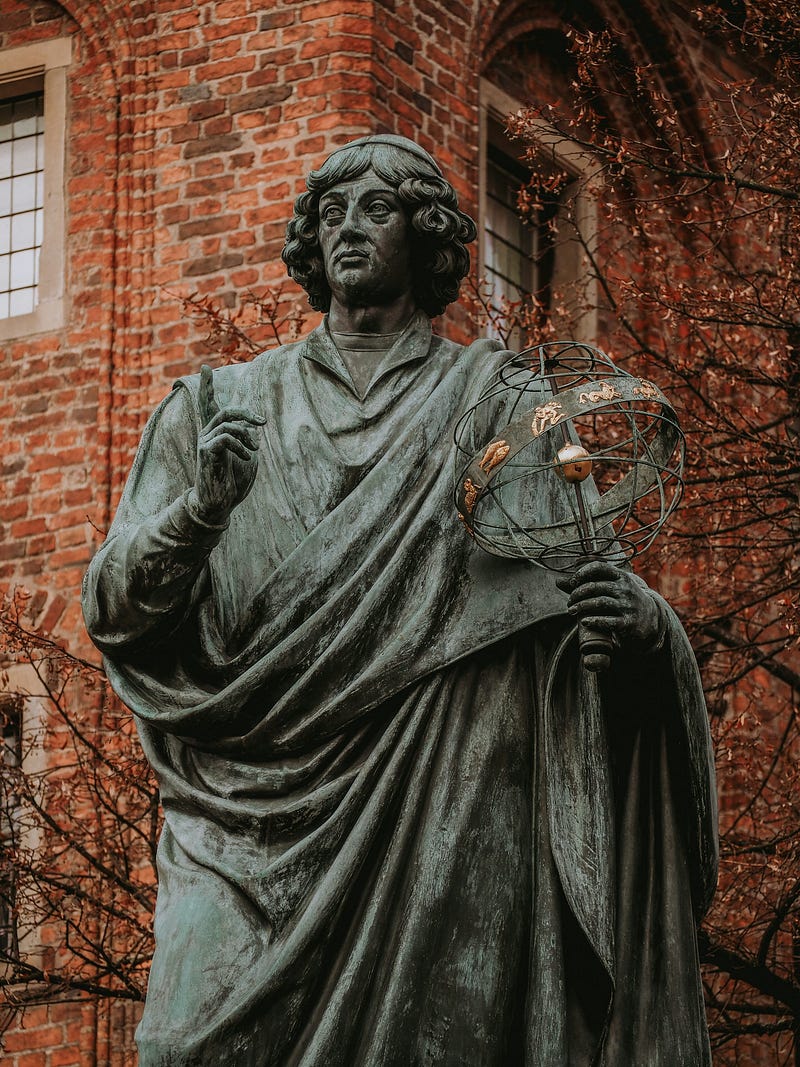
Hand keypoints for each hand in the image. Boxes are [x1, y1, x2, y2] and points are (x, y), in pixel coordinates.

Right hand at [190, 365, 265, 524]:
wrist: (220, 504)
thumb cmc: (232, 483)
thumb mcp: (246, 457)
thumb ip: (246, 439)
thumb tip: (253, 428)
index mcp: (215, 434)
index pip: (208, 406)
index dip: (207, 388)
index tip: (205, 368)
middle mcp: (206, 435)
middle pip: (225, 410)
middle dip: (246, 412)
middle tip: (263, 421)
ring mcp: (204, 443)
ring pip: (227, 423)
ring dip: (246, 434)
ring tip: (255, 449)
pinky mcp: (206, 452)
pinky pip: (225, 437)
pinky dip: (240, 445)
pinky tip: (247, 457)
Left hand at [556, 560, 662, 651]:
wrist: (650, 618)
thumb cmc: (623, 599)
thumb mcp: (610, 587)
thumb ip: (585, 584)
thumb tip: (557, 581)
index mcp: (620, 576)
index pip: (599, 567)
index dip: (582, 572)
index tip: (572, 582)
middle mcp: (625, 589)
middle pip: (595, 587)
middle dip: (577, 594)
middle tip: (569, 601)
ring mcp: (627, 605)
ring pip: (599, 603)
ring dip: (581, 607)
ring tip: (571, 611)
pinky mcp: (628, 622)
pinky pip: (609, 621)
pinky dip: (594, 620)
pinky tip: (584, 621)